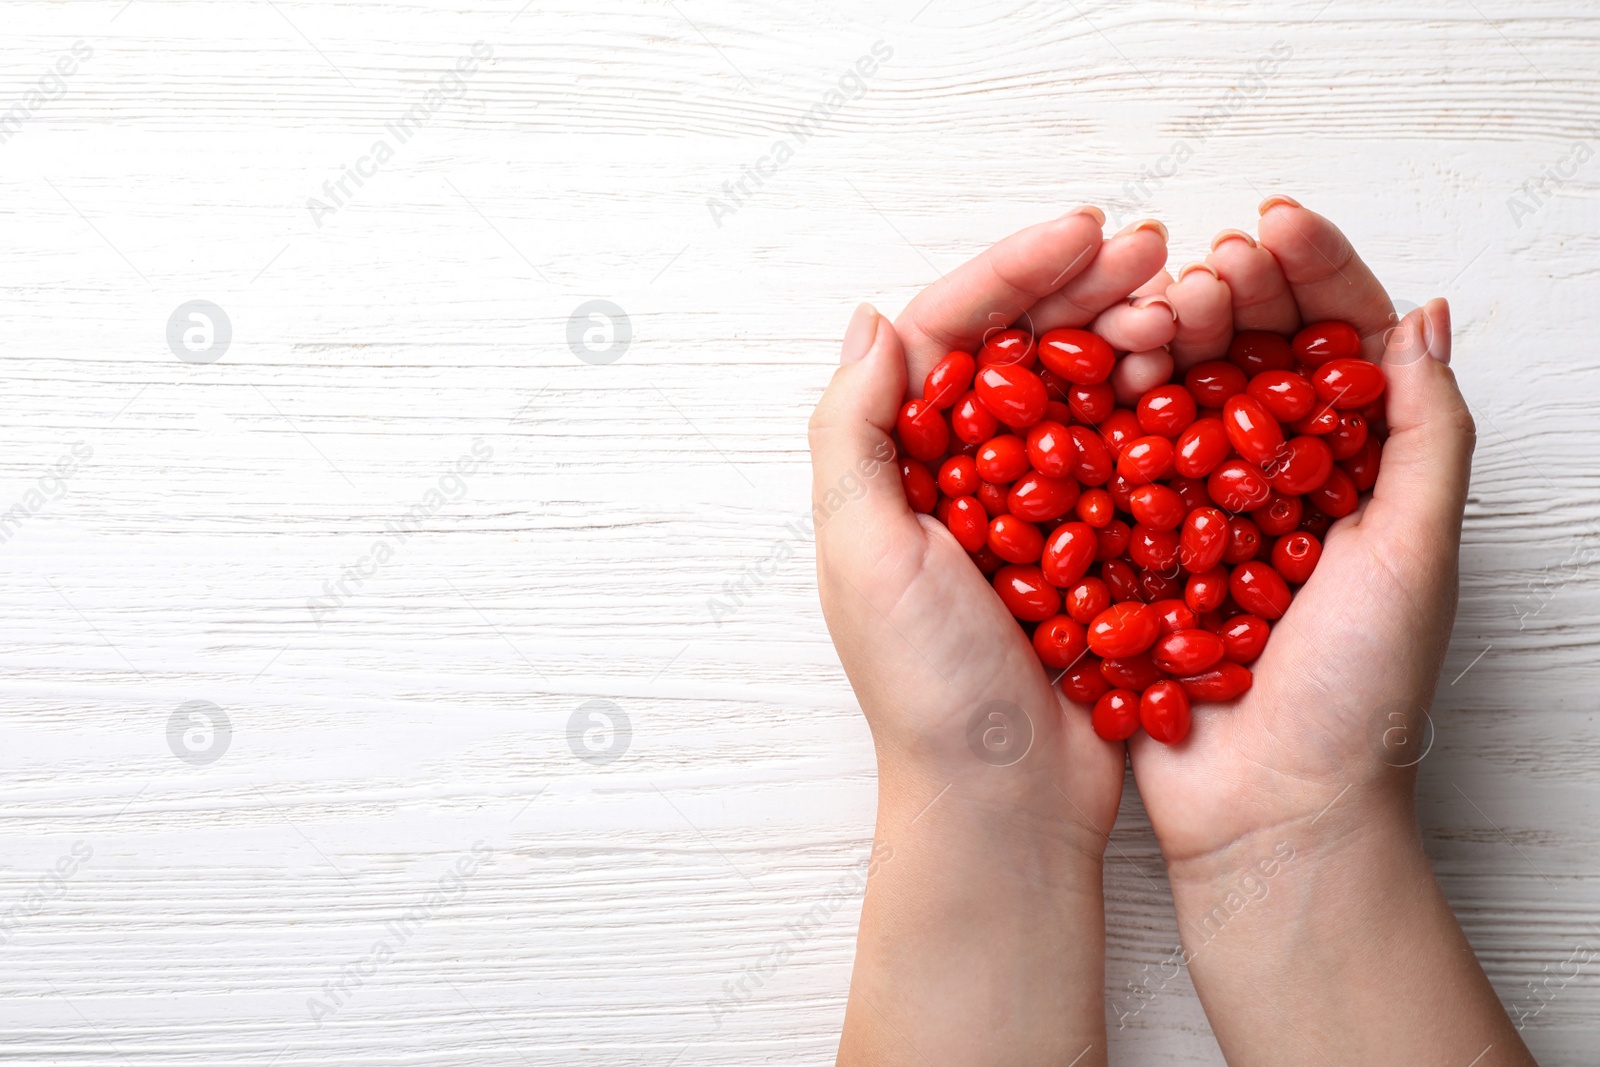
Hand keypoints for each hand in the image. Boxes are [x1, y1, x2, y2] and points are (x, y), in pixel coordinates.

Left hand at [810, 210, 1172, 1065]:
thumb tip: (873, 319)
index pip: (947, 337)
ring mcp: (1030, 513)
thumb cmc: (925, 686)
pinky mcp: (1089, 552)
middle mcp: (960, 479)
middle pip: (1020, 353)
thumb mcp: (862, 550)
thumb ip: (853, 431)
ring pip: (1079, 395)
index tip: (1084, 229)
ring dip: (1125, 336)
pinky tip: (1197, 376)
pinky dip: (1157, 412)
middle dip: (1079, 288)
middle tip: (1153, 244)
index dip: (1011, 273)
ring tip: (1183, 291)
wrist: (1004, 803)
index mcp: (898, 468)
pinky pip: (1125, 461)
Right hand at [1125, 197, 1533, 1064]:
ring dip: (1161, 339)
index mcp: (1354, 467)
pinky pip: (1112, 462)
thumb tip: (1427, 317)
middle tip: (1201, 273)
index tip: (1273, 223)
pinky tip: (1091, 377)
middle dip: (1227, 291)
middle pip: (1248, 351)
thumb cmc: (1357, 695)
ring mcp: (1196, 511)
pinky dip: (1101, 412)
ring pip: (1174, 393)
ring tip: (1148, 316)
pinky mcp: (1130, 547)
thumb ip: (1426, 437)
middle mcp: (1272, 477)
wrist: (1266, 813)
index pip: (1338, 340)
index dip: (1311, 271)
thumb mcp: (1416, 556)